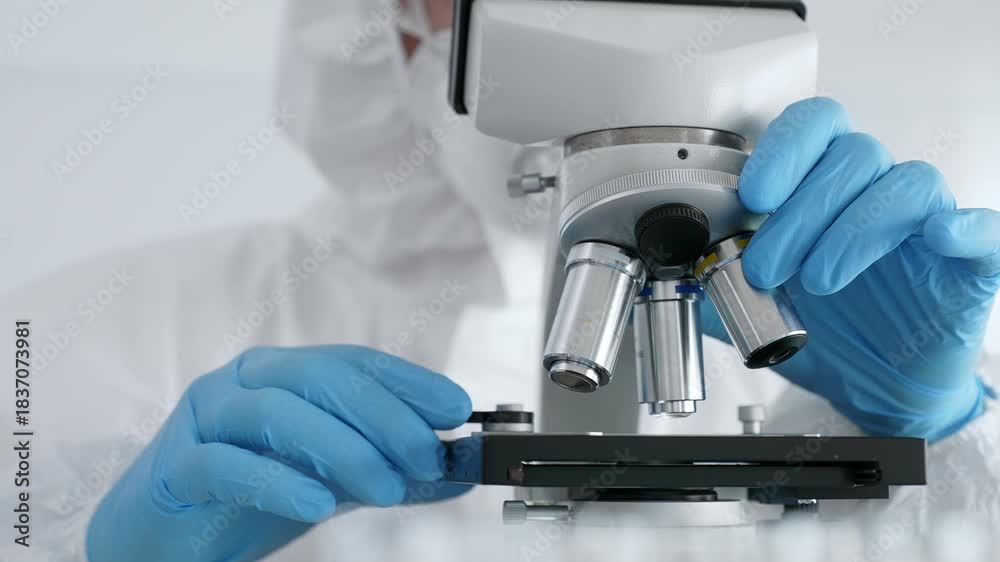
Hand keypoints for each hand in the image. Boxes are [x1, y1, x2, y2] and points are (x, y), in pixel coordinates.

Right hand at [86, 345, 472, 561]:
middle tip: (427, 455)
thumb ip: (394, 472)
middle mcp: (244, 381)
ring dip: (342, 448)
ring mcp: (205, 418)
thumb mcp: (335, 479)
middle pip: (320, 377)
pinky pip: (226, 464)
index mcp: (283, 373)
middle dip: (383, 415)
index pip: (353, 362)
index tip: (457, 407)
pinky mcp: (175, 467)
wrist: (163, 537)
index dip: (407, 381)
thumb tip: (462, 471)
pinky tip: (319, 504)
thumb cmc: (250, 496)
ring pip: (276, 411)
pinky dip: (276, 481)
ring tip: (388, 487)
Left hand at [702, 97, 998, 441]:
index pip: (815, 129)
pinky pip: (981, 229)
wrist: (876, 388)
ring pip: (905, 183)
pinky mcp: (968, 262)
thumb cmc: (827, 333)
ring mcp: (925, 225)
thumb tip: (668, 268)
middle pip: (852, 155)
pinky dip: (964, 228)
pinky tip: (940, 239)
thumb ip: (714, 281)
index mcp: (825, 191)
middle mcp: (874, 195)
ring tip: (819, 281)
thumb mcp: (753, 307)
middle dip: (800, 211)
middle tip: (768, 266)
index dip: (784, 149)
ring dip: (853, 229)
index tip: (753, 194)